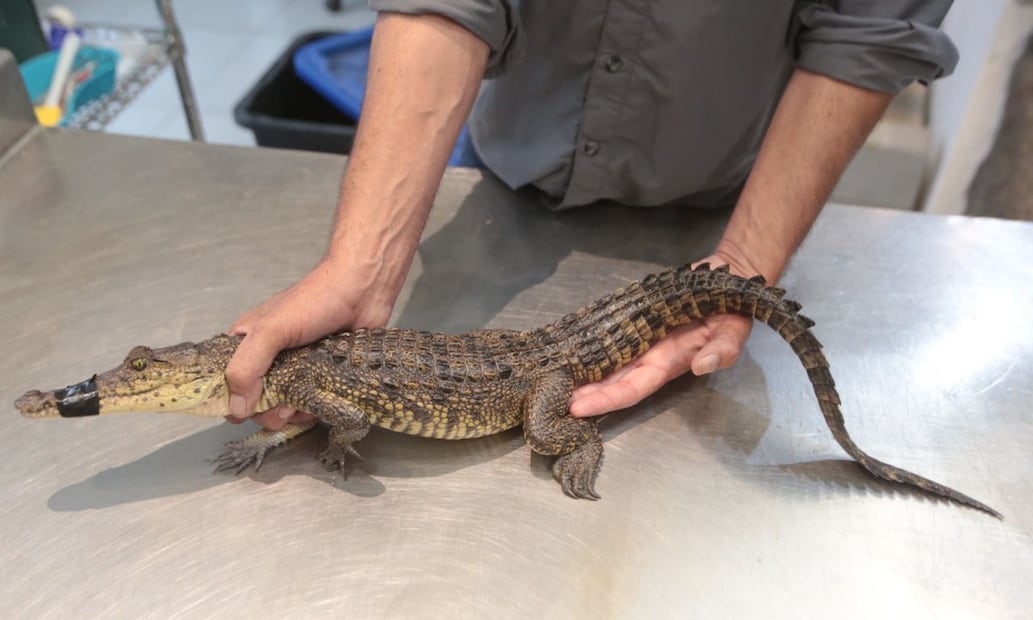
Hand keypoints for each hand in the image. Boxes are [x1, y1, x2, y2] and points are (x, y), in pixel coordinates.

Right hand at [224, 259, 393, 429]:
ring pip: (283, 407)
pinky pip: (309, 404)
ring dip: (291, 414)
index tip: (247, 410)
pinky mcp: (321, 377)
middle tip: (282, 408)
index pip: (226, 382)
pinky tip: (320, 401)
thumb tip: (237, 409)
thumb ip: (248, 367)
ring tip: (303, 404)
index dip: (232, 401)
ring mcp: (295, 369)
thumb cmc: (314, 302)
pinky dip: (312, 409)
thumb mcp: (271, 330)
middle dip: (267, 411)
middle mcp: (268, 359)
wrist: (362, 290)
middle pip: (255, 401)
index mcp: (246, 344)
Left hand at [567, 255, 758, 417]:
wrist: (725, 281)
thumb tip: (703, 365)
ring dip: (581, 374)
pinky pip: (607, 338)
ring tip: (552, 381)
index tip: (578, 409)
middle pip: (611, 381)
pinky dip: (587, 347)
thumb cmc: (730, 312)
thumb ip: (722, 351)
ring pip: (605, 363)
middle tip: (552, 400)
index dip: (606, 400)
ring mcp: (639, 339)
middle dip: (584, 394)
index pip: (632, 388)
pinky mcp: (633, 320)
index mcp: (668, 363)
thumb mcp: (733, 332)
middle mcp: (649, 356)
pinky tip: (567, 352)